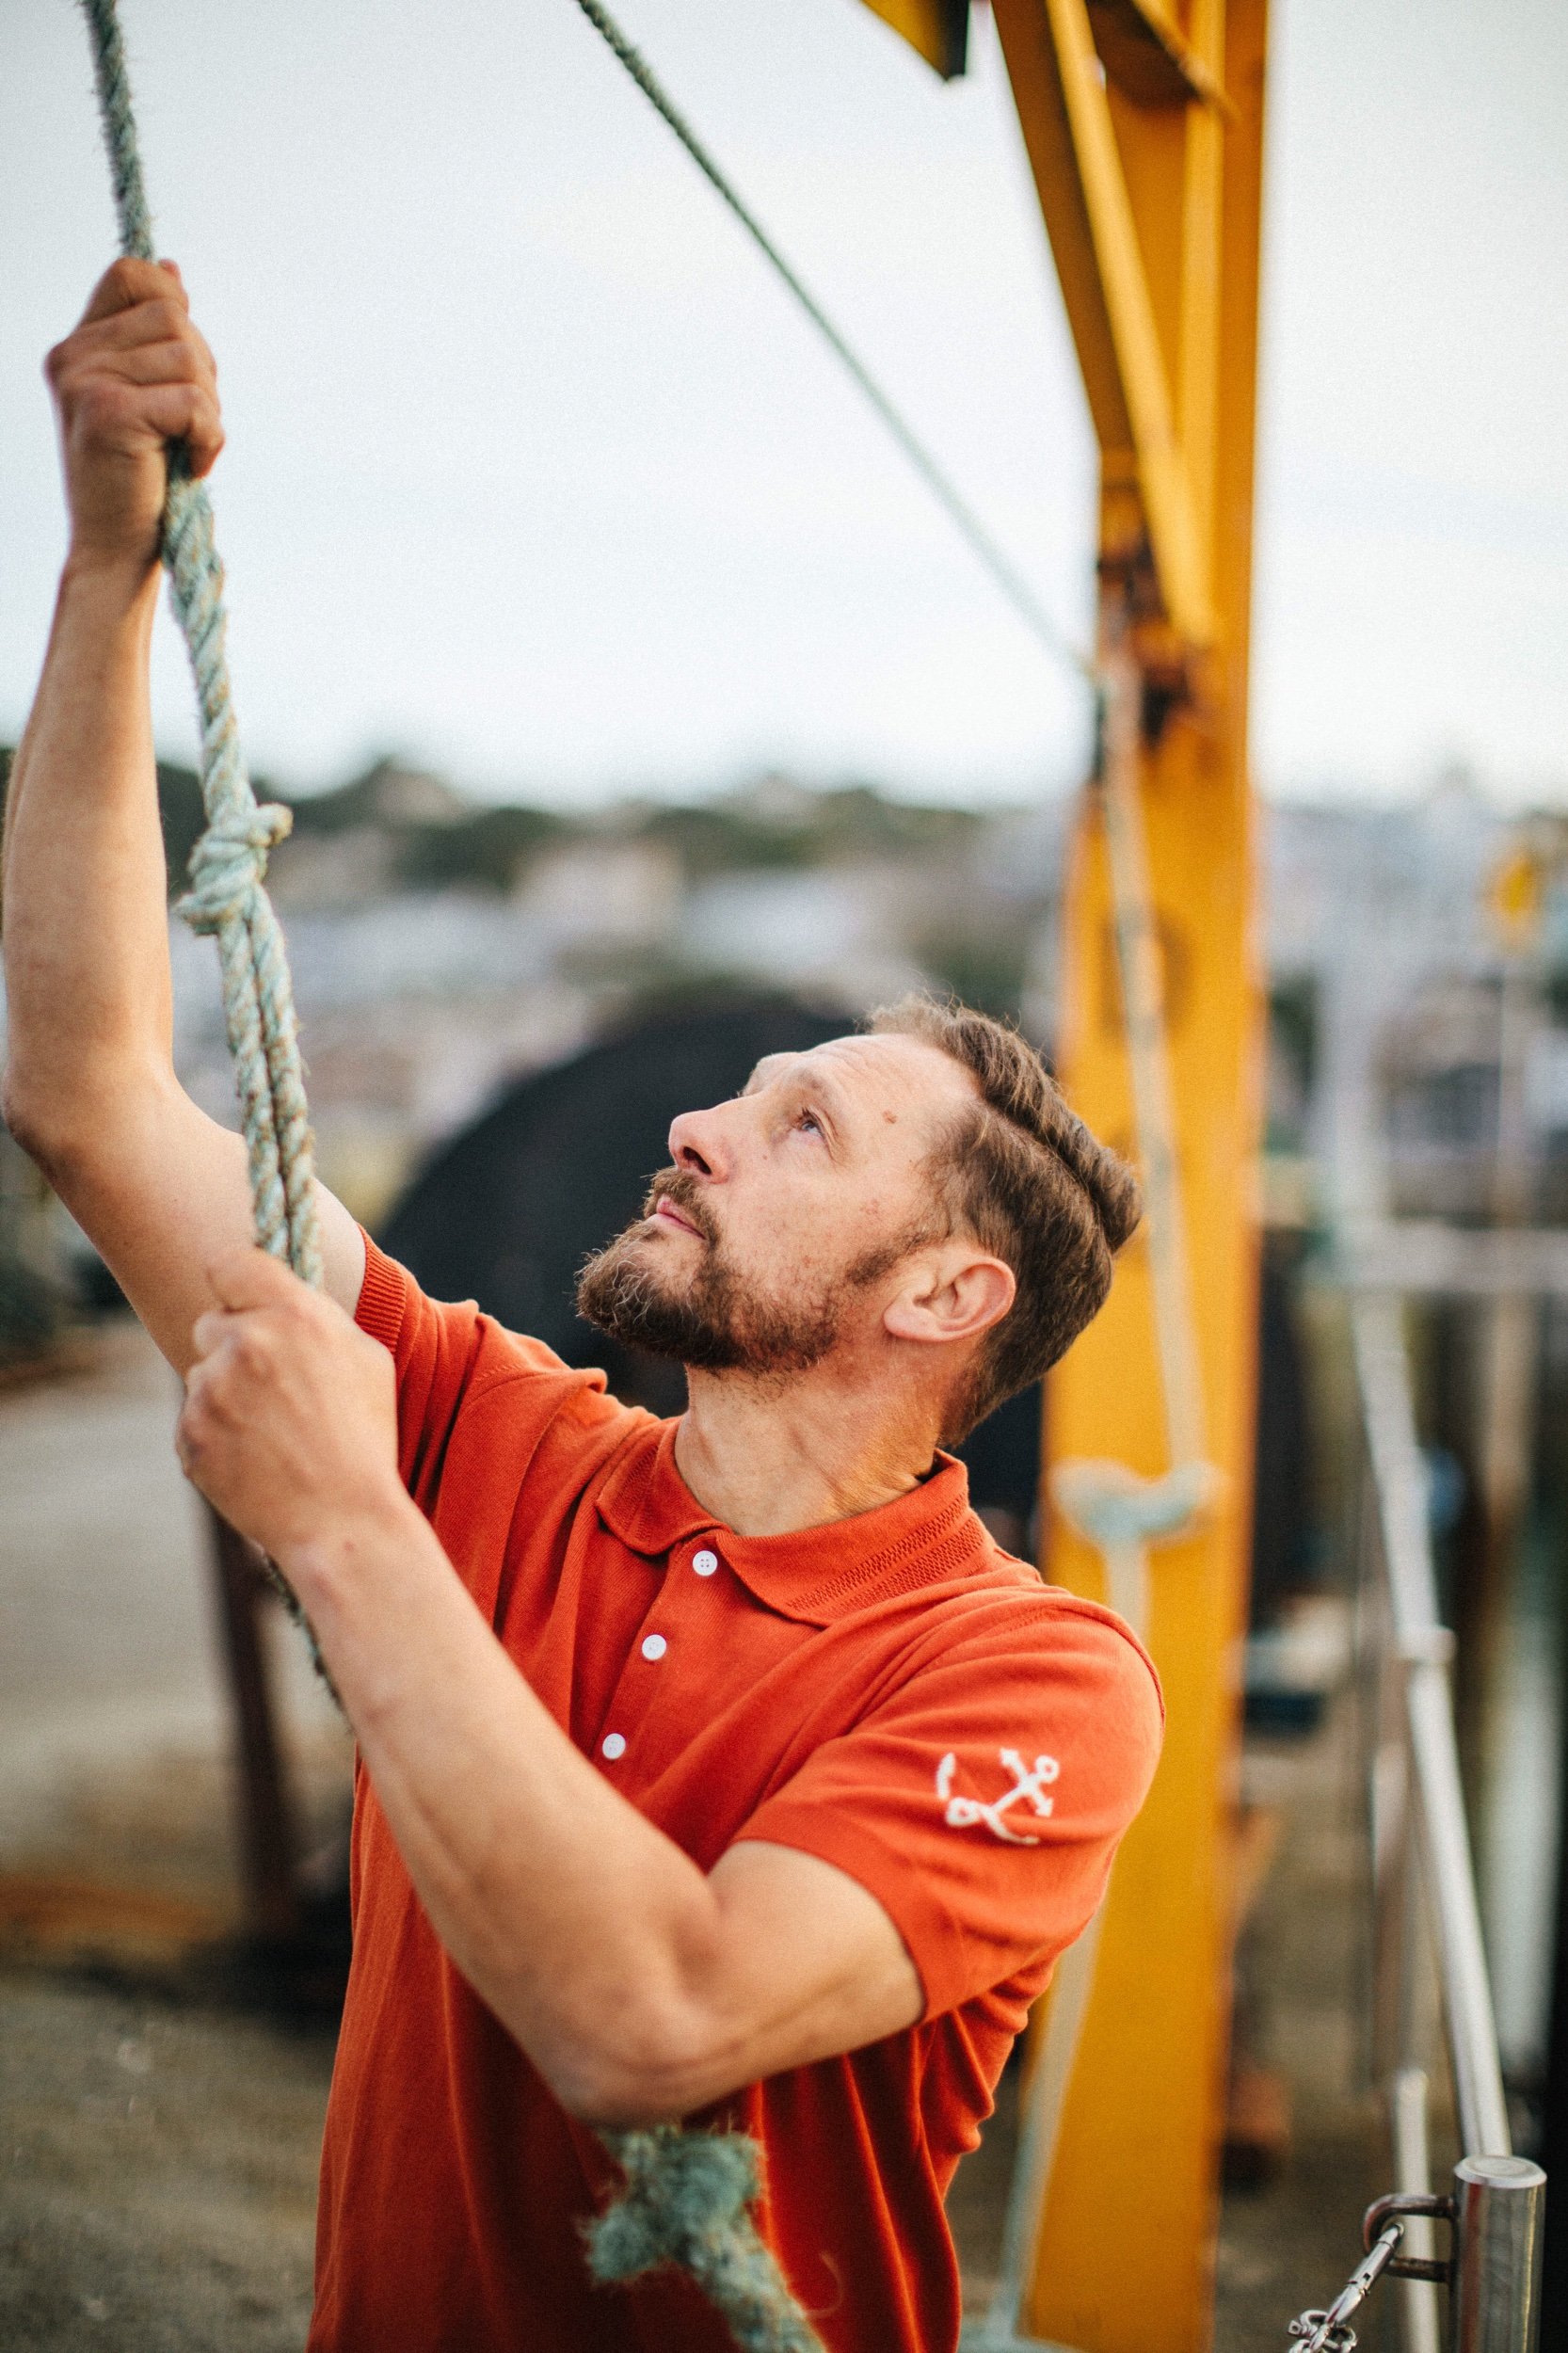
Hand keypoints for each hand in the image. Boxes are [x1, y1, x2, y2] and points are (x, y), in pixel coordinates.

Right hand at [46, 257, 222, 580]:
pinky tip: (193, 465)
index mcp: (77, 347)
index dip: (173, 302)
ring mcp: (86, 382)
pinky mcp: (108, 413)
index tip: (183, 363)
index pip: (131, 274)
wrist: (114, 552)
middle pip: (172, 315)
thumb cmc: (138, 481)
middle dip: (203, 369)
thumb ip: (152, 339)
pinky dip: (209, 436)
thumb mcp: (145, 398)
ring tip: (189, 446)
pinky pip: (192, 401)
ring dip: (209, 407)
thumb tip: (172, 271)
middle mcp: (73, 357)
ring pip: (187, 355)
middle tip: (191, 423)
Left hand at [177, 1248, 408, 1568]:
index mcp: (295, 1315)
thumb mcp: (366, 1359)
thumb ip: (317, 1318)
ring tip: (271, 1433)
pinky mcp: (189, 1434)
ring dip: (225, 1395)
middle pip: (210, 1321)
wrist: (341, 1520)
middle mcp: (246, 1343)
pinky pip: (191, 1420)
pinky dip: (214, 1436)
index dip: (235, 1280)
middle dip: (232, 1345)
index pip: (230, 1262)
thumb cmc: (364, 1439)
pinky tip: (254, 1458)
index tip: (242, 1298)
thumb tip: (283, 1298)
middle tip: (269, 1384)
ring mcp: (211, 1391)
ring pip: (202, 1375)